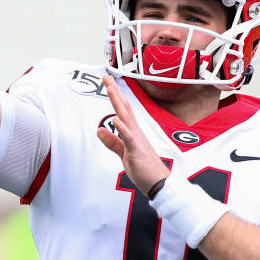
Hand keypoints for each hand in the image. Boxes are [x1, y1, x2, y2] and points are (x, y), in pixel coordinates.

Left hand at [97, 74, 170, 195]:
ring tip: (110, 89)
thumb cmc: (144, 169)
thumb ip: (112, 142)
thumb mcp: (124, 153)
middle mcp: (135, 131)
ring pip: (125, 118)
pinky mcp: (137, 151)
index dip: (115, 95)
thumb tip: (99, 130)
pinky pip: (128, 138)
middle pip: (123, 107)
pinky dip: (122, 128)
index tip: (108, 82)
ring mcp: (137, 140)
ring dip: (117, 103)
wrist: (159, 183)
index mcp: (133, 132)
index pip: (122, 109)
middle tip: (106, 76)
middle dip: (114, 91)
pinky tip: (115, 120)